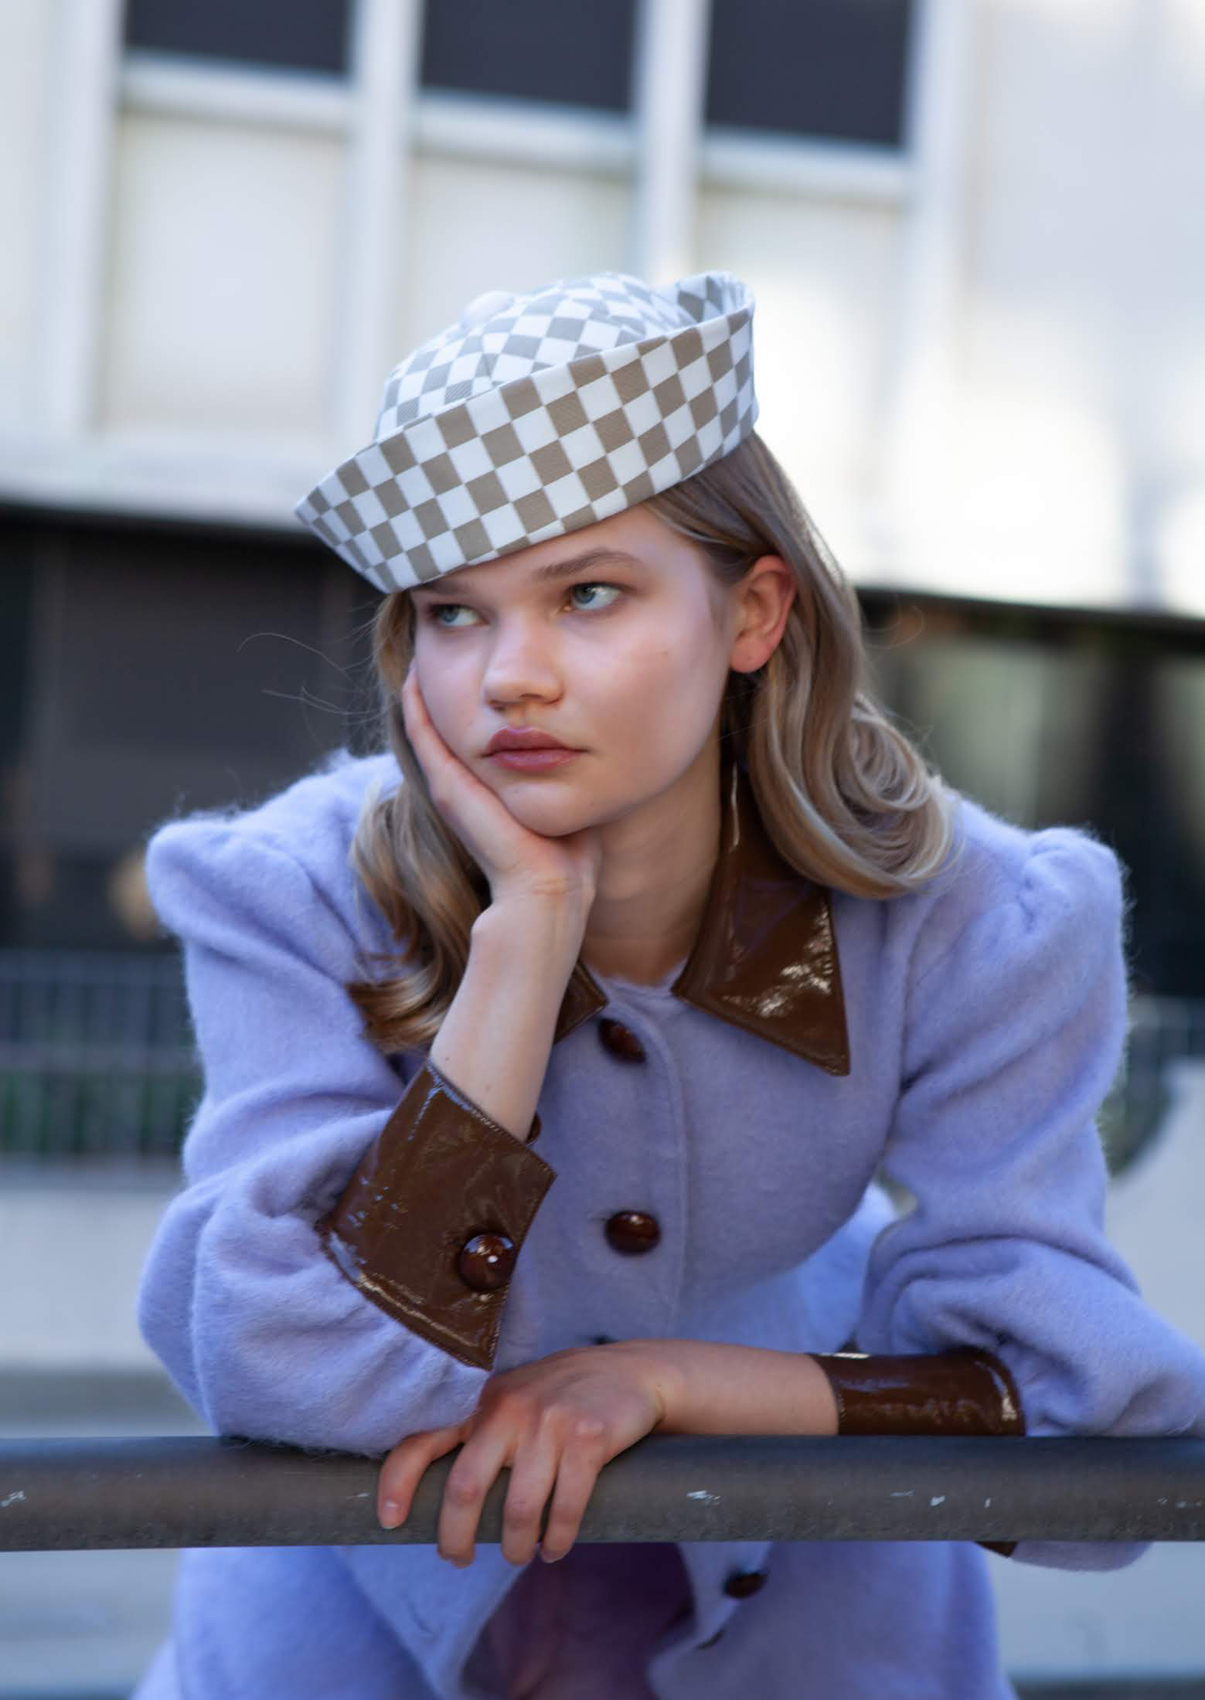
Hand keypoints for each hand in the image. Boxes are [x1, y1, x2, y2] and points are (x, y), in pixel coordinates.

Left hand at [376, 1341, 677, 1566]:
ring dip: (516, 1548)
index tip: (390, 1520)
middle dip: (457, 1538)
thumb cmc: (561, 1396)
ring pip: (519, 1509)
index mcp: (482, 1401)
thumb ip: (481, 1435)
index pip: (424, 1438)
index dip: (398, 1481)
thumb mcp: (513, 1399)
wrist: (630, 1372)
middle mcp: (510, 1408)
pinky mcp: (589, 1438)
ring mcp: (551, 1422)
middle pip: (466, 1488)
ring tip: (520, 1555)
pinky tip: (554, 1548)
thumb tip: (442, 1503)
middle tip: (459, 1559)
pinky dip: (557, 1541)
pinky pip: (565, 1509)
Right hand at [400, 662, 603, 913]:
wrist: (552, 890)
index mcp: (488, 789)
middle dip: (443, 686)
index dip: (469, 701)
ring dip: (420, 690)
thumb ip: (566, 771)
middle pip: (443, 725)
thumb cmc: (569, 855)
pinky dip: (416, 705)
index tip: (475, 664)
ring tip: (419, 649)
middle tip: (438, 644)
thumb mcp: (564, 796)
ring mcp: (451, 787)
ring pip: (425, 725)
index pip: (471, 736)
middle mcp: (463, 787)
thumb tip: (589, 744)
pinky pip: (423, 736)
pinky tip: (414, 675)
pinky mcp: (448, 789)